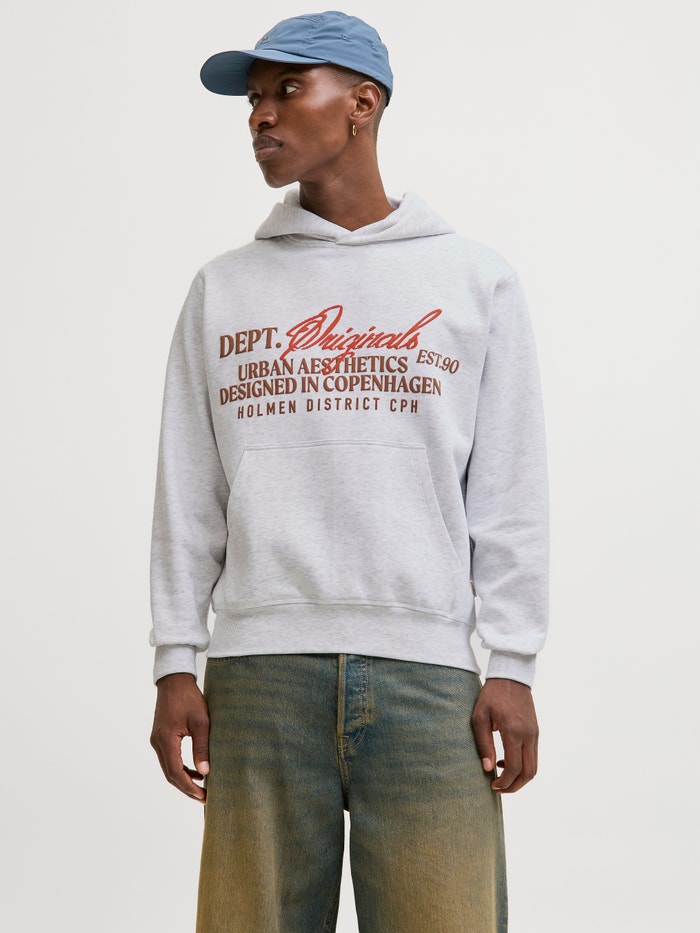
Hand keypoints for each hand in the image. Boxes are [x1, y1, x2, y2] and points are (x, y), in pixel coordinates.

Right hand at [150, 672, 209, 801]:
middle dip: (187, 788)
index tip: (204, 796)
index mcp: (166, 740)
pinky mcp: (160, 736)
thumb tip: (205, 772)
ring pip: (168, 767)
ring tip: (202, 787)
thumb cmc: (189, 698)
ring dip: (184, 778)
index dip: (189, 788)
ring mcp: (157, 740)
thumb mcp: (201, 721)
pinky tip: (196, 770)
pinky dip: (181, 767)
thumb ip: (202, 747)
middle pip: (170, 774)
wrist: (174, 680)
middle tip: (204, 798)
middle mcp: (157, 743)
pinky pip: (169, 758)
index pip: (175, 773)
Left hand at [471, 678, 538, 793]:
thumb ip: (484, 743)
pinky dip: (523, 765)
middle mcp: (528, 735)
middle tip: (499, 788)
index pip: (514, 768)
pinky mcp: (536, 731)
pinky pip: (533, 756)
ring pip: (534, 767)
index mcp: (514, 732)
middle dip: (515, 786)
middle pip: (529, 773)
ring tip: (502, 776)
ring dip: (520, 778)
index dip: (504, 782)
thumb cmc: (491, 695)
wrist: (511, 676)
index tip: (492, 785)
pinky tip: (506, 760)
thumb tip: (487, 768)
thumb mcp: (480, 717)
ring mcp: (535, 734)